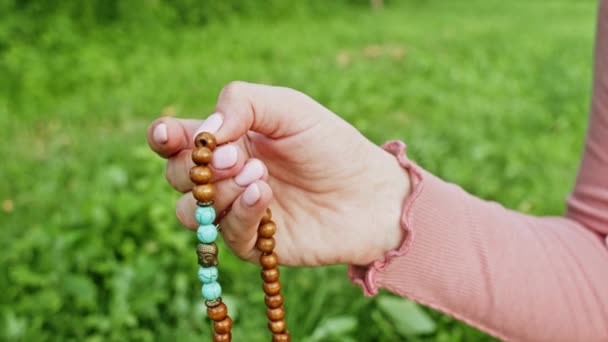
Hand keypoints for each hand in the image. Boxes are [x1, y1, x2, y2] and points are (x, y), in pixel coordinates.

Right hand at [147, 82, 409, 265]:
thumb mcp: (290, 108)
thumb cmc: (332, 146)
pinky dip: (239, 211)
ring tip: (259, 176)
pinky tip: (265, 196)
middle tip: (236, 157)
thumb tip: (204, 132)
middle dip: (197, 165)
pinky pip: (223, 233)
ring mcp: (236, 211)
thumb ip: (242, 103)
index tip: (171, 135)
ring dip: (215, 191)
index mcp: (230, 140)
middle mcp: (226, 176)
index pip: (179, 140)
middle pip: (177, 174)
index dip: (165, 137)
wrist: (369, 194)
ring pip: (189, 210)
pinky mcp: (251, 243)